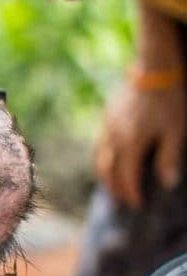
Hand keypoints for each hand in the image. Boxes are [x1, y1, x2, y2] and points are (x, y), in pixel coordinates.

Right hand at [96, 84, 185, 208]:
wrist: (154, 70)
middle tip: (124, 201)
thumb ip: (169, 158)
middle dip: (114, 188)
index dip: (131, 193)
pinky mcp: (107, 118)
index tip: (137, 205)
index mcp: (130, 143)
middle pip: (107, 170)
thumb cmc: (169, 100)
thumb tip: (168, 184)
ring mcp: (107, 127)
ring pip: (99, 157)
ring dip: (104, 175)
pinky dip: (103, 159)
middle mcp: (113, 137)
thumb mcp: (176, 131)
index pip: (126, 176)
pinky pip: (99, 145)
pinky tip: (111, 161)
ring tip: (113, 186)